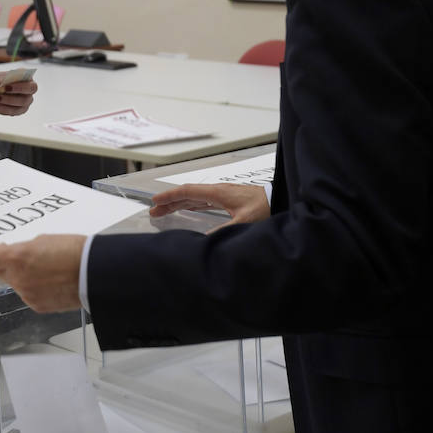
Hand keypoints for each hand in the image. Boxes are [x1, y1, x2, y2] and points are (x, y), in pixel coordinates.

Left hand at [0, 73, 37, 115]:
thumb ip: (0, 80)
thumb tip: (0, 85)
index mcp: (29, 81)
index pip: (31, 86)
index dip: (20, 87)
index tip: (6, 86)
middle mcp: (29, 93)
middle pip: (26, 99)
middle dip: (10, 98)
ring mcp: (25, 103)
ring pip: (18, 108)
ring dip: (5, 104)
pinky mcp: (18, 111)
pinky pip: (12, 113)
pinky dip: (1, 109)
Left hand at [0, 235, 84, 312]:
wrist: (94, 272)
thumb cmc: (72, 250)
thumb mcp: (42, 240)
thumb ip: (23, 249)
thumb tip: (16, 253)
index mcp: (15, 258)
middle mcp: (17, 279)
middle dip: (7, 264)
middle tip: (21, 256)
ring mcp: (27, 294)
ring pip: (16, 284)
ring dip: (24, 277)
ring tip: (46, 269)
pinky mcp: (38, 306)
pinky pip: (29, 295)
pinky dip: (35, 288)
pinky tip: (51, 282)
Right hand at [149, 182, 269, 231]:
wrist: (279, 200)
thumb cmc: (265, 208)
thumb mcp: (244, 222)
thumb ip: (223, 231)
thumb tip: (203, 240)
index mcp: (217, 193)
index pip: (188, 192)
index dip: (170, 196)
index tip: (155, 201)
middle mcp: (217, 191)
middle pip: (187, 195)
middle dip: (169, 201)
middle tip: (153, 210)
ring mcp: (221, 195)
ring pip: (194, 198)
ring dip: (178, 203)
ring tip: (164, 210)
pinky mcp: (227, 200)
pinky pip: (203, 201)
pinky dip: (191, 205)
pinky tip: (187, 208)